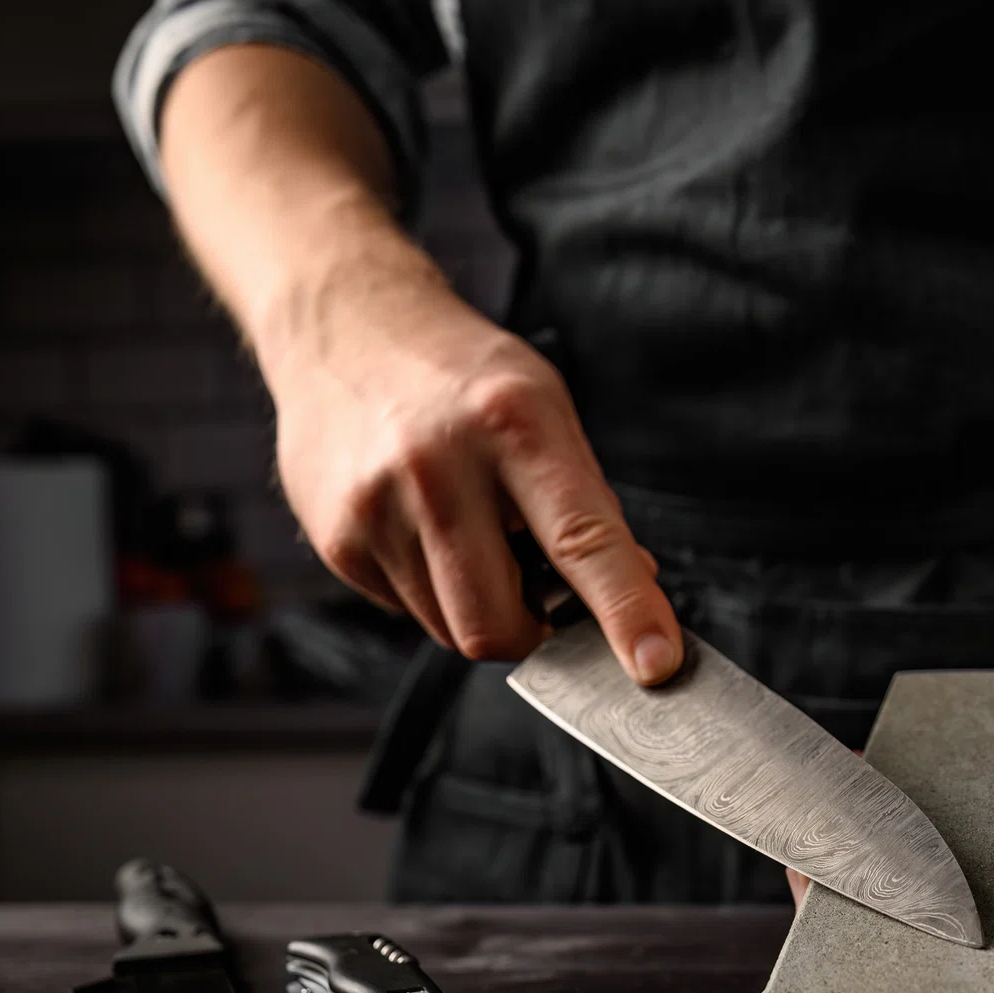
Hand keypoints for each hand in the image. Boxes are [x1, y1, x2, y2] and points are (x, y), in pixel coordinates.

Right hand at [258, 256, 682, 683]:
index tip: (656, 664)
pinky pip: (407, 611)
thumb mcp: (546, 409)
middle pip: (497, 623)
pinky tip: (426, 532)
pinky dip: (433, 593)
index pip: (583, 541)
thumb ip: (587, 503)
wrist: (345, 329)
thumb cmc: (461, 376)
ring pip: (450, 630)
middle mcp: (438, 468)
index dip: (625, 612)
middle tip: (543, 599)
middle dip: (534, 634)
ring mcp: (376, 508)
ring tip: (476, 540)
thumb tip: (633, 588)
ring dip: (481, 611)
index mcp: (513, 425)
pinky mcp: (337, 540)